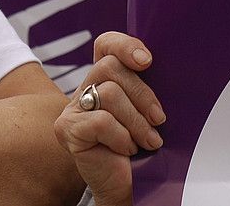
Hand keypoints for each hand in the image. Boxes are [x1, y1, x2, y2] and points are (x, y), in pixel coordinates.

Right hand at [54, 33, 165, 205]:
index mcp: (105, 78)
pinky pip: (101, 121)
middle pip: (110, 67)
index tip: (147, 61)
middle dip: (142, 93)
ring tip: (147, 141)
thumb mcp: (147, 110)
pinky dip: (121, 136)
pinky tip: (126, 149)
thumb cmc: (140, 147)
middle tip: (158, 119)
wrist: (126, 185)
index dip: (125, 45)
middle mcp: (86, 88)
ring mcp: (73, 107)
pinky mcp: (67, 129)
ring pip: (109, 93)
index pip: (106, 44)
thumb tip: (161, 66)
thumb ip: (147, 86)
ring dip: (136, 121)